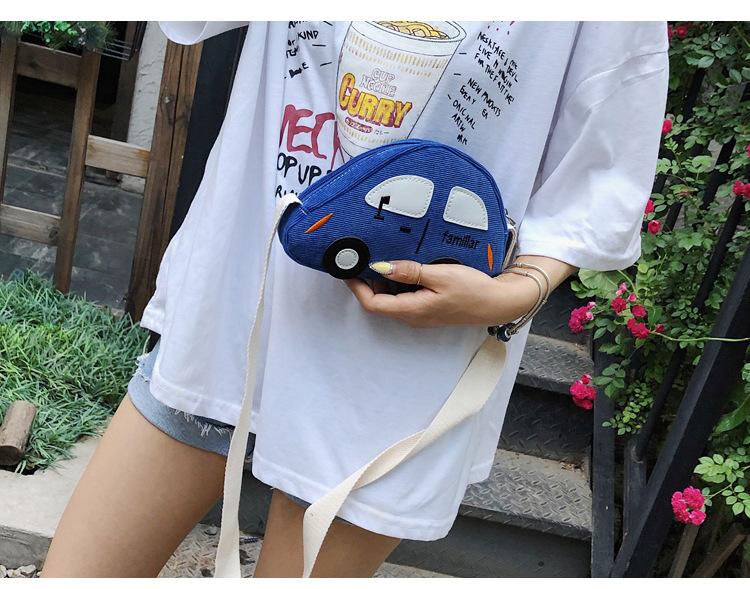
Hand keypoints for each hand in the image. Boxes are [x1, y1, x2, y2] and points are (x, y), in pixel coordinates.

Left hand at [345, 260, 542, 327]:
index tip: (347, 269)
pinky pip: (403, 296)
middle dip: (365, 282)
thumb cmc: (473, 289)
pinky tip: (400, 265)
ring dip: (381, 281)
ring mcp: (420, 313)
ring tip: (377, 256)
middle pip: (378, 302)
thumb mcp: (440, 275)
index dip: (356, 287)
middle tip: (359, 258)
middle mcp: (412, 316)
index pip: (372, 303)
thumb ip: (409, 272)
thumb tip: (381, 266)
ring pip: (390, 298)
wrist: (499, 302)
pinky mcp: (427, 308)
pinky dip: (396, 282)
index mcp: (412, 310)